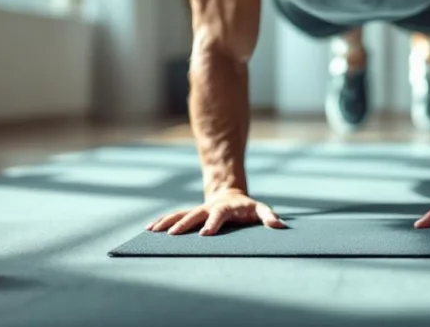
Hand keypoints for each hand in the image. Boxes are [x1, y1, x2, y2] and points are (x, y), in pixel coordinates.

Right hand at [146, 189, 287, 235]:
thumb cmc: (247, 208)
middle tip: (172, 235)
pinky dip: (163, 221)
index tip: (204, 234)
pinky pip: (175, 216)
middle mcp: (209, 207)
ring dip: (168, 222)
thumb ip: (269, 216)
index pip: (219, 215)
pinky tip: (150, 229)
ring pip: (181, 214)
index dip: (213, 224)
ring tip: (154, 231)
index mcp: (226, 208)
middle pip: (195, 214)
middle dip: (184, 224)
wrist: (231, 194)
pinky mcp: (191, 213)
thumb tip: (279, 226)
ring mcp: (198, 209)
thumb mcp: (260, 210)